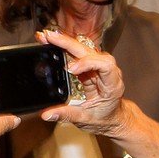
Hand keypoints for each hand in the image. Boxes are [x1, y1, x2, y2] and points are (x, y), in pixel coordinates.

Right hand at [33, 29, 158, 157]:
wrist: (112, 118)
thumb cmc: (105, 118)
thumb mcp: (86, 119)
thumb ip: (66, 115)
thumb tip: (47, 114)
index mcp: (112, 83)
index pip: (105, 64)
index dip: (88, 62)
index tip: (71, 69)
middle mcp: (107, 71)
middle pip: (90, 51)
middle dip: (69, 43)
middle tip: (50, 38)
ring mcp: (98, 66)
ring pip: (82, 49)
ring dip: (64, 42)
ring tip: (46, 38)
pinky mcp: (89, 66)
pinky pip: (76, 54)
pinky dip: (63, 48)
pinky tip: (52, 44)